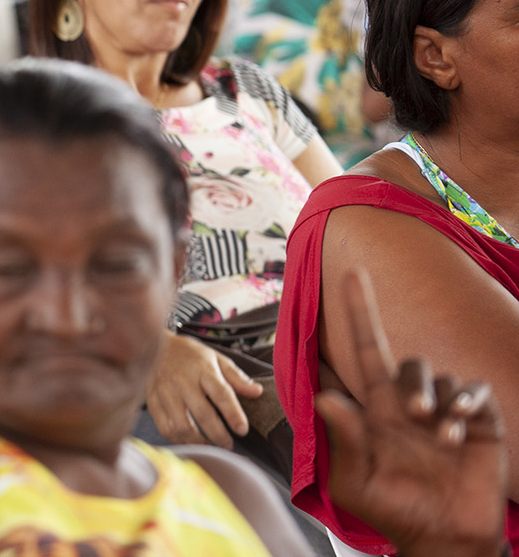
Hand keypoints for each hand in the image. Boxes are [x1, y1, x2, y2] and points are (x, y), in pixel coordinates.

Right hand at [147, 332, 262, 447]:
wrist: (154, 345)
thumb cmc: (190, 354)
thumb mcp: (216, 358)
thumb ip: (236, 377)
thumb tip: (257, 392)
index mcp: (202, 369)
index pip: (221, 394)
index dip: (233, 414)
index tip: (243, 430)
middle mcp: (182, 381)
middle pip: (203, 414)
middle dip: (219, 434)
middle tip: (229, 445)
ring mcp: (165, 392)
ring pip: (182, 426)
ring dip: (199, 441)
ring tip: (211, 445)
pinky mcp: (152, 401)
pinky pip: (164, 427)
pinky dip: (179, 440)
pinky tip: (190, 441)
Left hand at [319, 271, 507, 556]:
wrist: (443, 537)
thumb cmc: (392, 510)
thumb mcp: (354, 482)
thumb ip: (342, 440)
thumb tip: (324, 398)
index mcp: (374, 410)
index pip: (360, 353)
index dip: (356, 314)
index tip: (349, 273)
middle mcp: (407, 403)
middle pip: (404, 360)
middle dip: (410, 380)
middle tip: (412, 414)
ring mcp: (443, 412)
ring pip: (437, 376)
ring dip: (438, 401)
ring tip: (439, 436)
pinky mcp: (478, 424)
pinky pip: (473, 394)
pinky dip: (466, 407)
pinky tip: (459, 434)